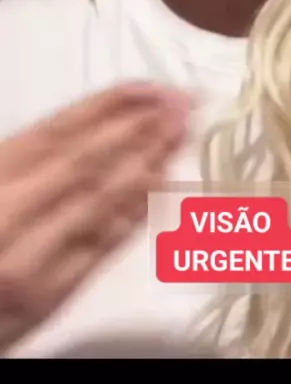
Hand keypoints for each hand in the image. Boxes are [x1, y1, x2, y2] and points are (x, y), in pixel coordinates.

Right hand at [0, 82, 190, 354]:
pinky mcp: (51, 295)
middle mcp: (9, 211)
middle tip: (181, 106)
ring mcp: (33, 256)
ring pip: (101, 200)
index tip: (148, 88)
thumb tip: (99, 124)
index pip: (56, 130)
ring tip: (181, 136)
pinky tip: (161, 186)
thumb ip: (28, 161)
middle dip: (138, 128)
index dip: (107, 105)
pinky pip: (102, 246)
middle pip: (86, 160)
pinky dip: (135, 211)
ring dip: (147, 163)